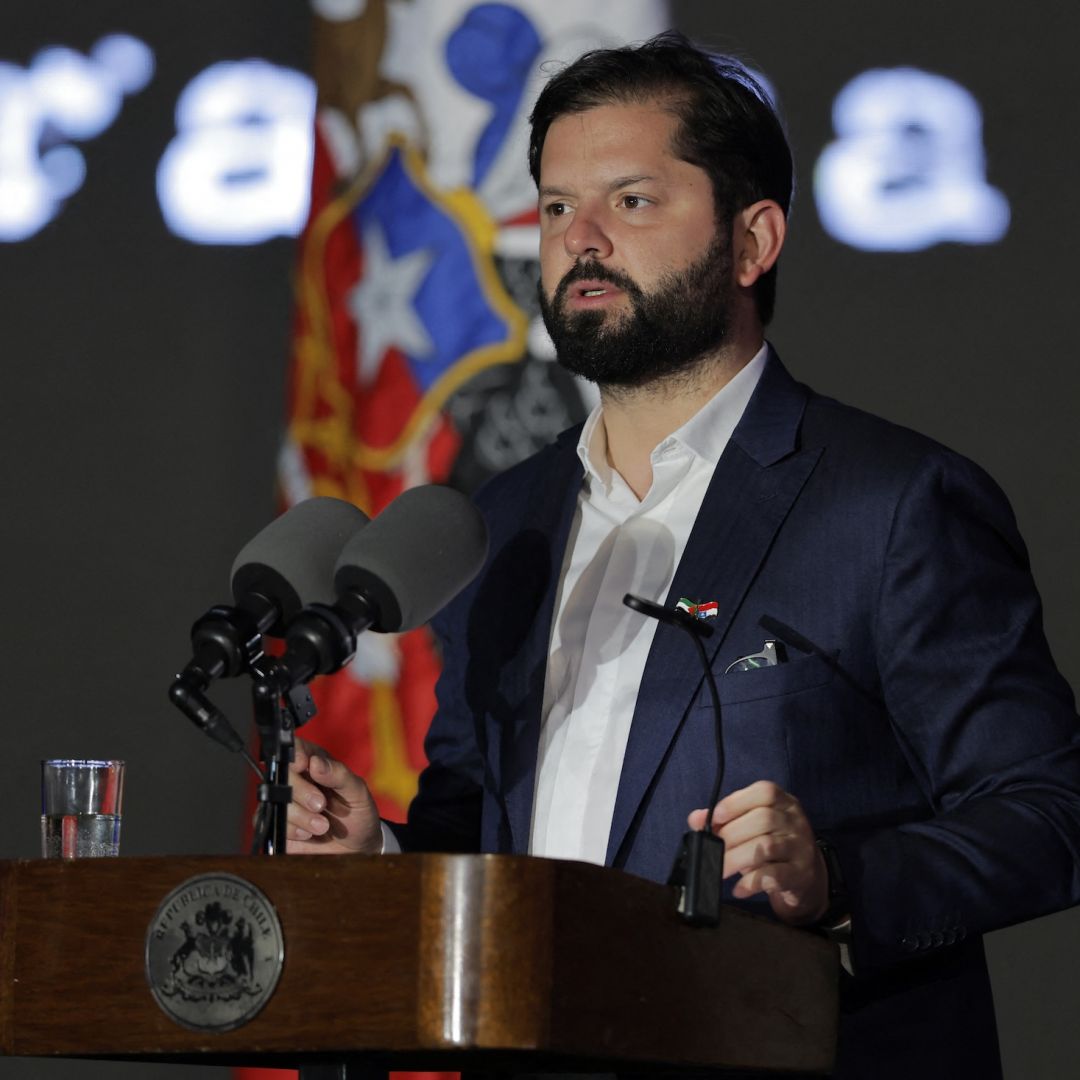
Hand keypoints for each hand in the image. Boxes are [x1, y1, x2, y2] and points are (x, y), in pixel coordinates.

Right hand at [286, 736, 382, 854]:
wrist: (356, 846)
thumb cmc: (357, 812)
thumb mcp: (357, 792)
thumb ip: (339, 775)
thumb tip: (316, 763)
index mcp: (313, 762)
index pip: (293, 749)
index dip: (294, 755)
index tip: (302, 765)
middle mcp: (295, 780)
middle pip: (281, 775)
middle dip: (301, 791)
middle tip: (321, 805)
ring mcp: (285, 803)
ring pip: (276, 801)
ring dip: (300, 816)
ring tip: (323, 826)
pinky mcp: (279, 825)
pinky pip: (273, 823)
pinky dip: (292, 830)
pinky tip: (309, 834)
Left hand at [687, 780, 827, 924]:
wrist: (807, 876)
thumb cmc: (773, 845)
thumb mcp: (751, 826)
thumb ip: (724, 819)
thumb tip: (696, 819)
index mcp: (784, 803)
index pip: (765, 792)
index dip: (736, 802)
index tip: (715, 817)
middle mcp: (796, 821)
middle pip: (763, 819)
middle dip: (731, 834)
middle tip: (713, 849)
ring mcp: (801, 848)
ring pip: (767, 846)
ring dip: (736, 859)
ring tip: (720, 869)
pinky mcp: (801, 874)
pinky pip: (774, 875)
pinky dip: (751, 882)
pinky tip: (739, 888)